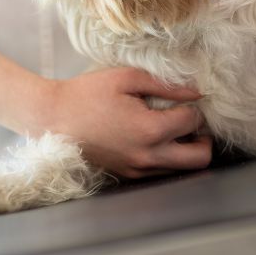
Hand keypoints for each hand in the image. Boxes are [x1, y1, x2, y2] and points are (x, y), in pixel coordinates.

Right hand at [42, 67, 210, 178]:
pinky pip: (162, 172)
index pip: (193, 122)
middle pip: (200, 159)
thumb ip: (167, 85)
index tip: (186, 98)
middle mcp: (147, 156)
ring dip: (187, 149)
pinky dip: (168, 157)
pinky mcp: (128, 175)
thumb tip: (197, 92)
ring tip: (173, 128)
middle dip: (204, 138)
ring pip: (183, 169)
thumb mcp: (128, 78)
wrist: (51, 118)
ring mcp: (138, 170)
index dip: (195, 107)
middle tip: (192, 121)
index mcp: (149, 131)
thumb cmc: (87, 93)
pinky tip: (156, 137)